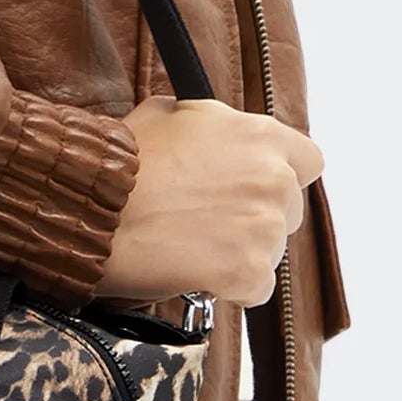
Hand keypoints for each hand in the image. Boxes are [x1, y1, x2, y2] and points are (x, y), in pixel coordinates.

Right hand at [92, 95, 322, 310]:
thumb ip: (209, 121)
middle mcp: (273, 178)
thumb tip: (214, 126)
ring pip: (270, 249)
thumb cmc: (123, 163)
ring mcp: (265, 228)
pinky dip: (228, 286)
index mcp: (259, 135)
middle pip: (288, 208)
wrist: (93, 212)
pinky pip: (254, 287)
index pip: (308, 159)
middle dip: (256, 216)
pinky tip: (192, 269)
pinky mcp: (249, 272)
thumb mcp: (166, 112)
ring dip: (240, 251)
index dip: (282, 173)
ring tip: (191, 244)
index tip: (255, 185)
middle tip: (209, 219)